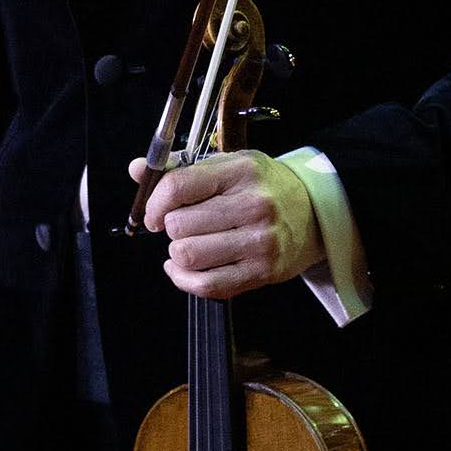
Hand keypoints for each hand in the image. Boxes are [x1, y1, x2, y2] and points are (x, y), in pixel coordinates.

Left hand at [133, 150, 319, 299]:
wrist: (313, 214)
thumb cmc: (263, 188)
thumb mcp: (229, 165)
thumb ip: (181, 168)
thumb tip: (137, 169)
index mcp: (241, 172)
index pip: (178, 186)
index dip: (154, 203)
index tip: (155, 212)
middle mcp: (253, 205)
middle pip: (178, 225)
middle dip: (172, 228)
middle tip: (185, 226)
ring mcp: (260, 241)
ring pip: (188, 256)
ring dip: (179, 253)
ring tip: (192, 244)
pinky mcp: (261, 272)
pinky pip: (206, 285)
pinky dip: (184, 279)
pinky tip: (184, 268)